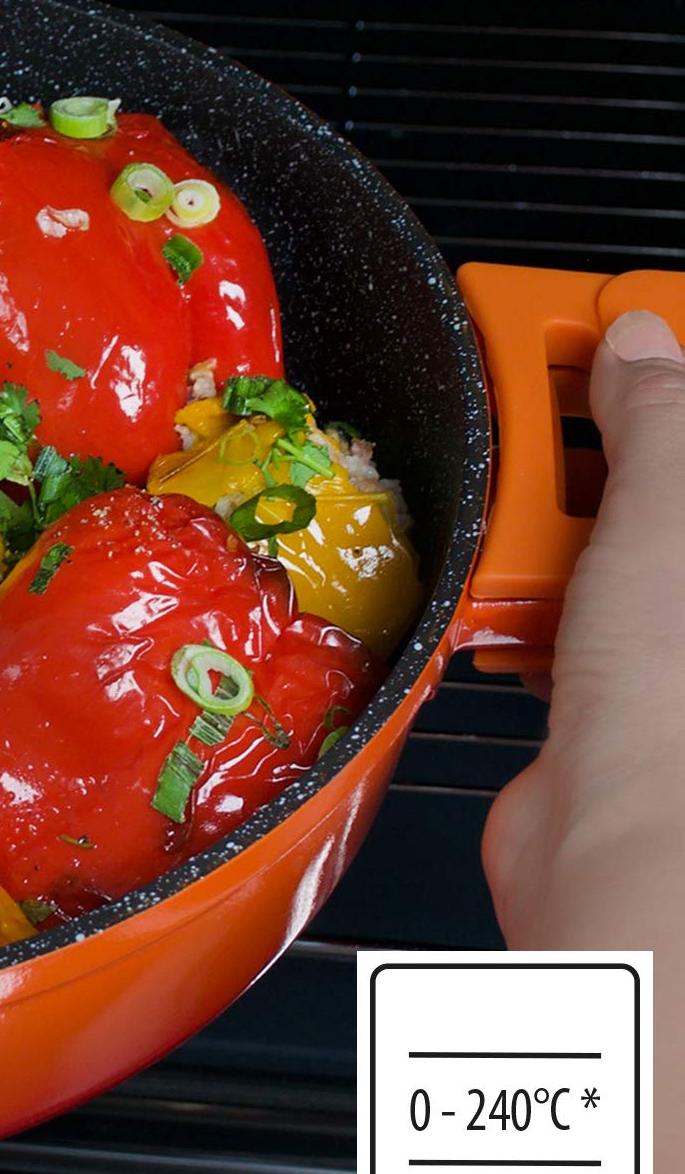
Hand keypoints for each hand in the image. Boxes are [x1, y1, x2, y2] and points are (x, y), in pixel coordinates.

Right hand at [480, 309, 684, 948]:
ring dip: (547, 518)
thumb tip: (641, 346)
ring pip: (605, 539)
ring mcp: (667, 646)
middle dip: (590, 439)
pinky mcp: (609, 690)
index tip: (610, 327)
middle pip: (655, 480)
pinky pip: (563, 605)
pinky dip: (527, 588)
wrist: (617, 846)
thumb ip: (658, 416)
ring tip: (517, 504)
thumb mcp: (670, 510)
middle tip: (538, 395)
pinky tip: (506, 584)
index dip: (660, 365)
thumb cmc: (675, 705)